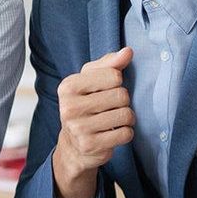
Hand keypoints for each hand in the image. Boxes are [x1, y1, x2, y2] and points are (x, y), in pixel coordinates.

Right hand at [53, 48, 134, 173]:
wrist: (73, 144)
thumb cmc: (86, 105)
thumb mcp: (91, 80)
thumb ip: (110, 64)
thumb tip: (128, 52)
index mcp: (68, 86)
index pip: (114, 75)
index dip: (117, 83)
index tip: (105, 90)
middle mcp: (69, 107)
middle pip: (121, 95)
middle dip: (123, 102)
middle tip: (110, 108)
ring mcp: (78, 128)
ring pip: (126, 115)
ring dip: (126, 118)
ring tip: (113, 120)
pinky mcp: (90, 145)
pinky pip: (125, 134)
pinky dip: (125, 133)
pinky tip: (113, 133)